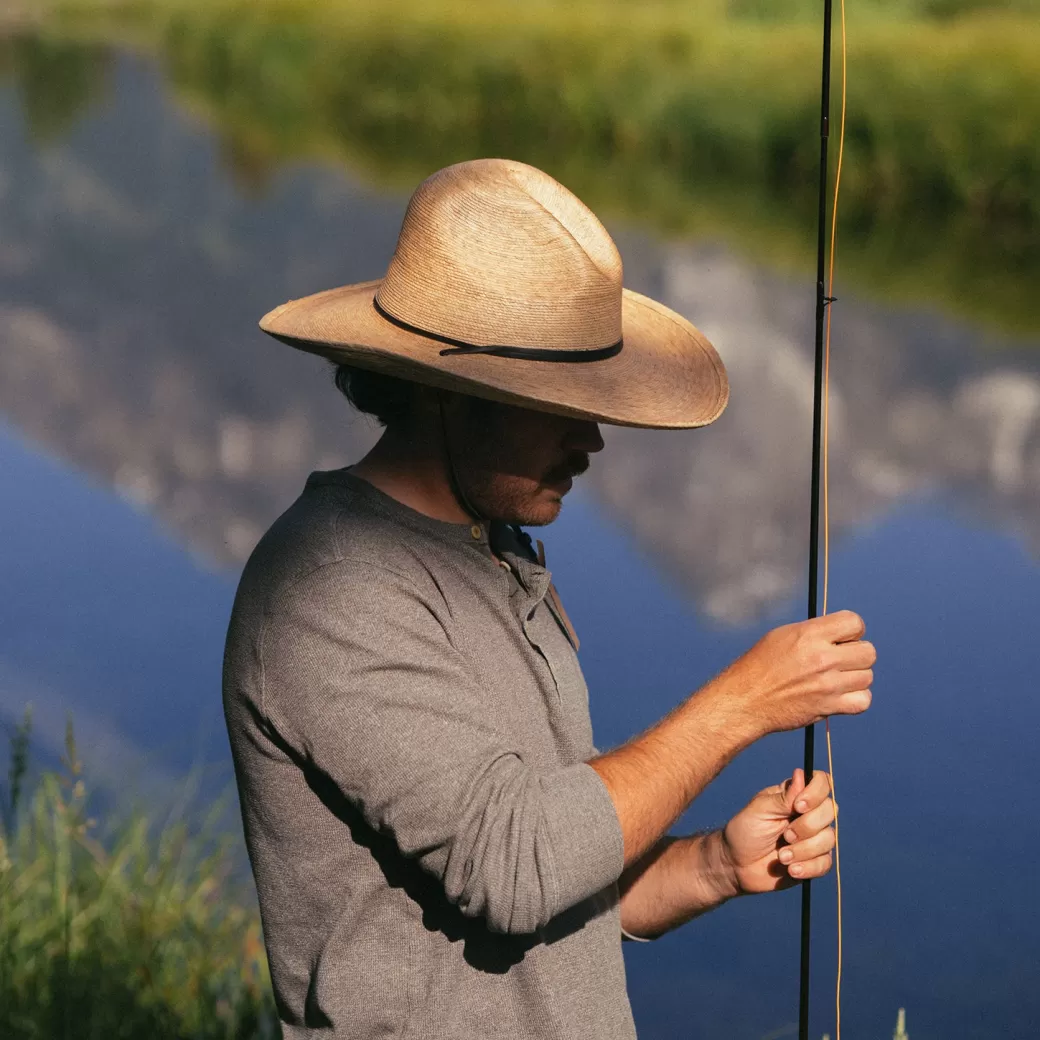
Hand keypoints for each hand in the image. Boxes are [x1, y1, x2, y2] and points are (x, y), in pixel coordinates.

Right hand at [707, 609, 874, 741]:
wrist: (746, 699)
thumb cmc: (760, 666)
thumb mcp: (782, 636)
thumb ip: (814, 632)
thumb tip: (841, 633)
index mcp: (809, 635)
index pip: (854, 622)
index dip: (851, 630)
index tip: (841, 639)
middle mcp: (822, 658)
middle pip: (868, 651)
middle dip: (857, 654)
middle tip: (839, 660)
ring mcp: (828, 684)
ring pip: (867, 676)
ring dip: (855, 677)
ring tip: (835, 679)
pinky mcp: (829, 707)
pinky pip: (863, 701)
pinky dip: (856, 699)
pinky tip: (840, 695)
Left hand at [720, 768, 834, 893]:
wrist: (737, 865)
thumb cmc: (745, 831)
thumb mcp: (759, 810)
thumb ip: (783, 797)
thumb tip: (800, 773)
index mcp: (794, 795)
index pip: (821, 783)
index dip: (816, 793)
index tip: (798, 807)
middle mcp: (808, 814)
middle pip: (830, 810)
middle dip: (807, 826)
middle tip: (785, 835)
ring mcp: (813, 837)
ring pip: (829, 838)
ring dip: (804, 849)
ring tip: (782, 857)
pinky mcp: (815, 860)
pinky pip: (825, 863)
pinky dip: (808, 867)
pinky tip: (791, 869)